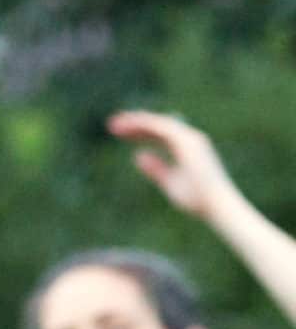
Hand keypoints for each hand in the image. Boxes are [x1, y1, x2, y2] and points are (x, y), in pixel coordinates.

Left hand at [108, 111, 237, 223]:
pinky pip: (164, 128)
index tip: (119, 133)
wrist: (215, 206)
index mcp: (185, 148)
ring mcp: (191, 139)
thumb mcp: (170, 182)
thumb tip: (139, 155)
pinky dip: (146, 126)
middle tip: (111, 125)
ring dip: (136, 122)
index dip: (139, 132)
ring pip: (159, 124)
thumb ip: (156, 169)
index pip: (158, 134)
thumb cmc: (197, 200)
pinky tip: (129, 128)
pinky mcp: (189, 142)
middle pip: (157, 126)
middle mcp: (189, 139)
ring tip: (114, 125)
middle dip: (134, 124)